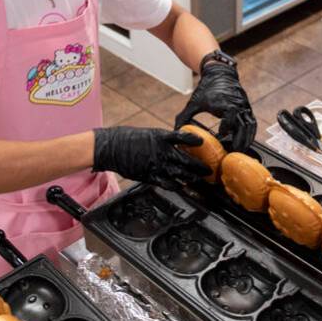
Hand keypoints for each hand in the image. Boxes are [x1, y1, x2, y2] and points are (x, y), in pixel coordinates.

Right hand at [92, 126, 209, 187]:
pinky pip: (167, 183)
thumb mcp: (149, 134)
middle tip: (209, 170)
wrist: (112, 147)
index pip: (183, 138)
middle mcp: (162, 151)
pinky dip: (176, 185)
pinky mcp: (150, 175)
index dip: (194, 141)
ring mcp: (156, 164)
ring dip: (191, 177)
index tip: (203, 143)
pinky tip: (181, 186)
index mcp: (161, 137)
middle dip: (199, 166)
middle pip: (186, 160)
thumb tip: (176, 144)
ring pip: (179, 173)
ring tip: (198, 180)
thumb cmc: (129, 138)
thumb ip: (163, 140)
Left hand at [174, 62, 256, 150]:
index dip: (225, 130)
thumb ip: (184, 116)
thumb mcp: (194, 102)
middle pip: (242, 126)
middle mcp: (237, 105)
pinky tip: (246, 141)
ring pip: (250, 126)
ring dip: (247, 139)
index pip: (229, 120)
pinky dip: (250, 133)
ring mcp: (244, 106)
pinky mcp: (247, 107)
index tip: (220, 139)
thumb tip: (176, 130)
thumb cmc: (207, 88)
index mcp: (224, 104)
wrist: (219, 73)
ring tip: (240, 150)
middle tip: (233, 152)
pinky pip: (252, 122)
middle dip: (239, 141)